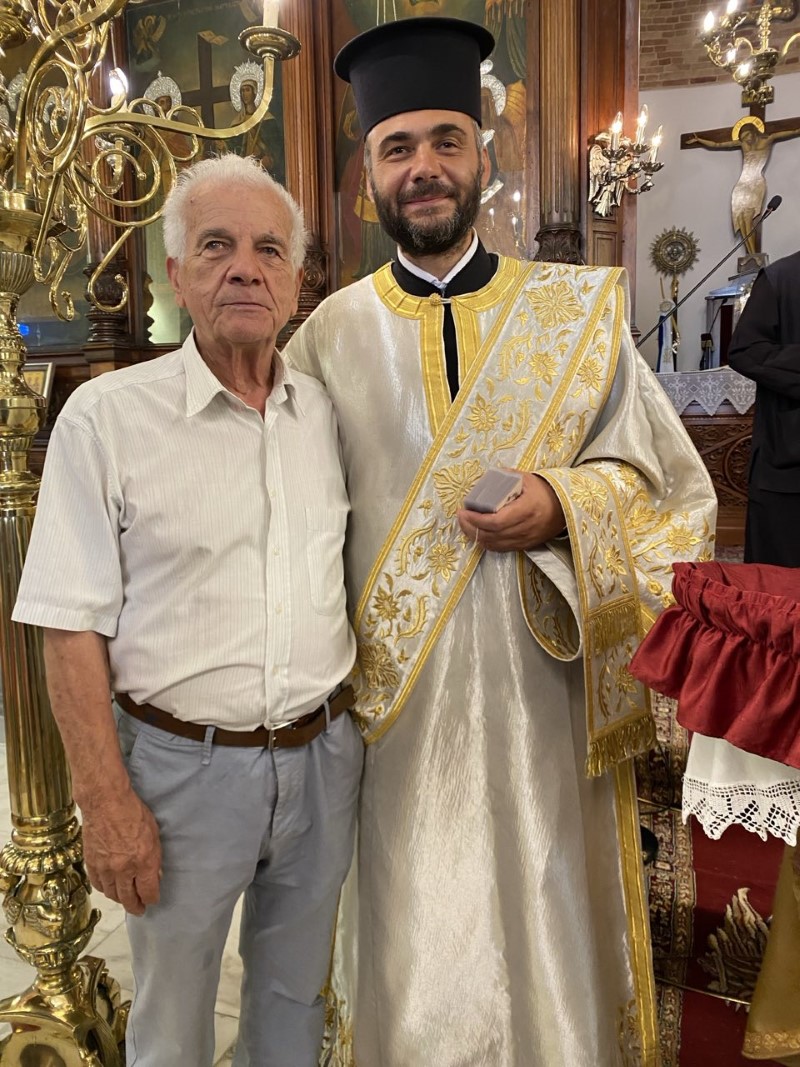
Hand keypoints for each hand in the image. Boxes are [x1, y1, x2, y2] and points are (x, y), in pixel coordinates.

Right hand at [81, 789, 161, 915]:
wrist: (106, 802)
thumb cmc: (133, 812)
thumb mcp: (154, 833)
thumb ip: (154, 857)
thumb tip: (155, 874)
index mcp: (143, 862)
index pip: (148, 891)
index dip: (151, 899)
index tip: (152, 900)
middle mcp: (124, 869)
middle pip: (129, 899)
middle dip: (136, 906)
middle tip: (139, 910)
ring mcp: (106, 868)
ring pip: (112, 894)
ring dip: (120, 899)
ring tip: (125, 900)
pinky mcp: (91, 863)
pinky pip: (98, 884)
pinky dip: (105, 889)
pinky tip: (109, 888)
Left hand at [457, 471, 565, 551]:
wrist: (566, 507)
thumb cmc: (545, 490)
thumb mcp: (526, 479)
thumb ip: (504, 478)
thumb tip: (483, 481)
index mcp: (527, 509)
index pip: (497, 521)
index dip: (477, 520)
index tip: (464, 511)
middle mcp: (527, 528)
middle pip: (492, 535)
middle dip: (471, 527)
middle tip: (461, 516)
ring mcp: (526, 539)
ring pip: (495, 545)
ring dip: (476, 536)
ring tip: (466, 524)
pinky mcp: (526, 546)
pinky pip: (501, 549)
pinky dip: (487, 543)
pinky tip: (478, 534)